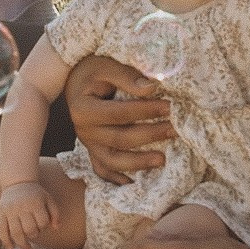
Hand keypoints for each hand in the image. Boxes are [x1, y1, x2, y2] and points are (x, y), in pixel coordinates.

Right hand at [0, 179, 56, 248]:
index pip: (42, 223)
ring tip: (26, 248)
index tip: (42, 225)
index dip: (44, 227)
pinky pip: (2, 230)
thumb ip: (55, 213)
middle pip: (29, 229)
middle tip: (34, 234)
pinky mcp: (0, 213)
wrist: (17, 181)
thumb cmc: (35, 193)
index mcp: (35, 203)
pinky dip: (6, 241)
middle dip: (34, 235)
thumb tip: (57, 228)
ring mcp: (10, 210)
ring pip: (15, 232)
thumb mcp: (48, 199)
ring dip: (21, 244)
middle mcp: (22, 207)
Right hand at [66, 53, 172, 183]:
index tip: (169, 107)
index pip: (119, 113)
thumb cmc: (93, 71)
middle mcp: (83, 131)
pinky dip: (118, 179)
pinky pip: (104, 171)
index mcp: (83, 109)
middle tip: (174, 130)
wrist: (75, 81)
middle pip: (119, 139)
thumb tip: (152, 88)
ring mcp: (88, 145)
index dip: (145, 111)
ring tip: (162, 159)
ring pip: (112, 161)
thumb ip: (127, 76)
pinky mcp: (93, 152)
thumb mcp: (106, 65)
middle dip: (149, 135)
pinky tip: (136, 183)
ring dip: (138, 162)